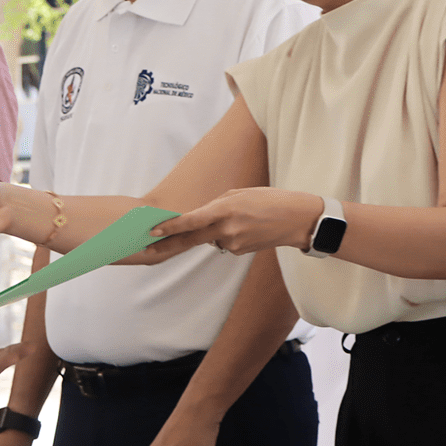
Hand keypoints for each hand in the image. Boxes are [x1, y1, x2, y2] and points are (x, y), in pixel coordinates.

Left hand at [145, 188, 322, 260]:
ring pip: (211, 238)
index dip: (171, 227)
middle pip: (191, 238)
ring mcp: (234, 243)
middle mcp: (227, 229)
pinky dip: (228, 235)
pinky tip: (247, 228)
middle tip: (148, 246)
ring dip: (215, 230)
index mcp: (226, 209)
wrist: (297, 220)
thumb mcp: (240, 194)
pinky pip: (224, 243)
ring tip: (241, 218)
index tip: (153, 231)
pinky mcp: (240, 252)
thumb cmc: (269, 200)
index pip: (192, 221)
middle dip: (168, 243)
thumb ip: (216, 206)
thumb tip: (200, 221)